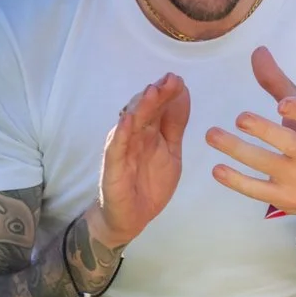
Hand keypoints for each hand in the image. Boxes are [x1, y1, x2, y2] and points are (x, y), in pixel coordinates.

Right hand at [92, 72, 187, 249]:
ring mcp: (121, 148)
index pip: (158, 108)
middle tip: (170, 79)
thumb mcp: (171, 152)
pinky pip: (116, 146)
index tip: (179, 80)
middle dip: (156, 95)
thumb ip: (175, 126)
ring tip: (151, 92)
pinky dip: (121, 133)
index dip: (167, 94)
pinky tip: (128, 120)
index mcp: (149, 132)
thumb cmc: (149, 183)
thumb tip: (183, 95)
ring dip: (140, 107)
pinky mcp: (112, 165)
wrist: (130, 217)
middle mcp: (134, 136)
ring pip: (130, 124)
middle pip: (144, 111)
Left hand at [205, 48, 295, 231]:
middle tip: (239, 118)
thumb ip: (278, 84)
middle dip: (265, 131)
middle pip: (290, 144)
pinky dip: (236, 181)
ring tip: (211, 135)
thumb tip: (257, 51)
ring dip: (238, 150)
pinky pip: (258, 190)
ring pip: (268, 166)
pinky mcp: (285, 198)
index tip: (281, 104)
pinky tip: (216, 169)